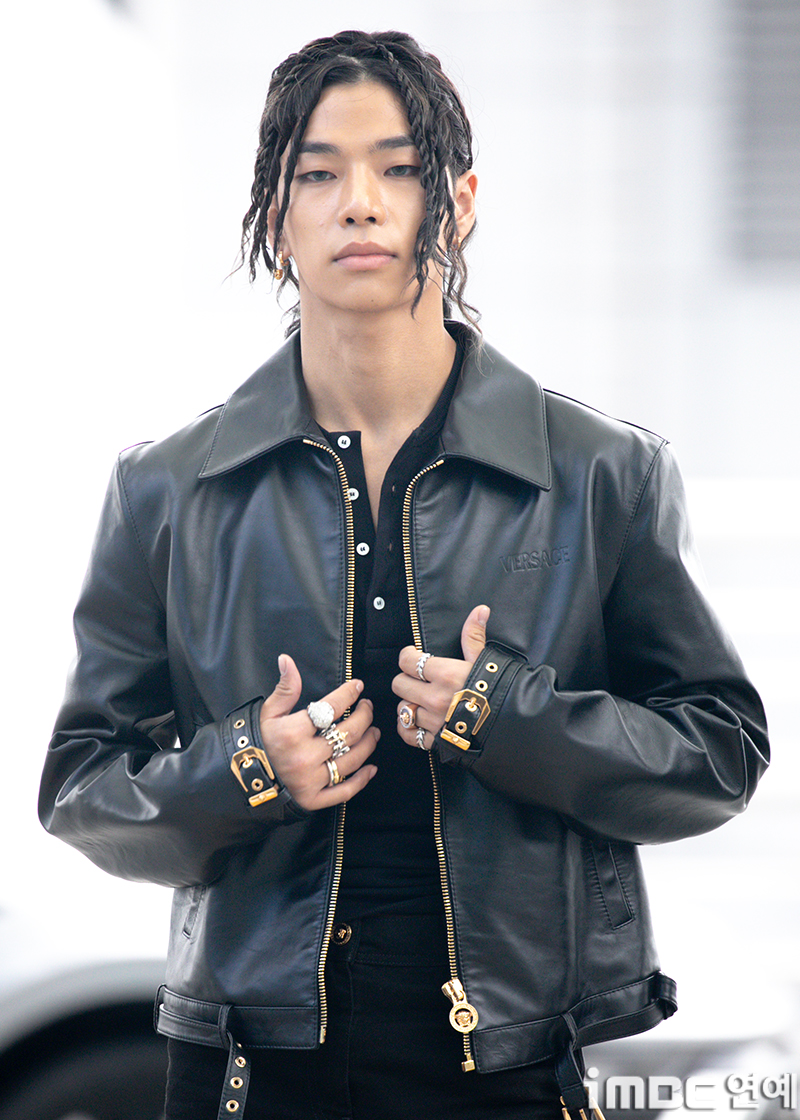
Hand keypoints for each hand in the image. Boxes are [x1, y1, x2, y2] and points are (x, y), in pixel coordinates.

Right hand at [259, 655, 378, 809]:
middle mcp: (305, 756)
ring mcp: (311, 780)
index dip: (349, 694)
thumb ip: (285, 688)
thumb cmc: (259, 742)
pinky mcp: (314, 799)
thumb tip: (287, 660)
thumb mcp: (269, 713)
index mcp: (293, 732)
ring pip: (352, 760)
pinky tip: (371, 768)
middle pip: (349, 733)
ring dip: (369, 744)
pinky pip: (345, 790)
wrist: (245, 780)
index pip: (331, 708)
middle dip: (365, 717)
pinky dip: (362, 780)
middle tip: (368, 708)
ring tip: (373, 732)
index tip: (358, 686)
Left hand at [392, 605, 489, 749]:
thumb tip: (480, 611)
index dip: (408, 656)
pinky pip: (409, 735)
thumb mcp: (487, 661)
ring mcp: (434, 721)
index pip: (407, 661)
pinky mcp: (436, 740)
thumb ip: (475, 636)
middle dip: (406, 679)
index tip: (413, 655)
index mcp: (445, 675)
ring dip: (409, 704)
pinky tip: (415, 722)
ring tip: (419, 700)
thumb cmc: (500, 690)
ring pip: (403, 709)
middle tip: (416, 678)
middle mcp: (435, 698)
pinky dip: (408, 729)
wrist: (515, 725)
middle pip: (399, 684)